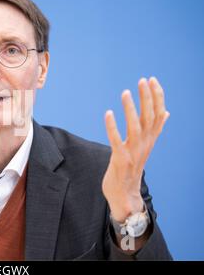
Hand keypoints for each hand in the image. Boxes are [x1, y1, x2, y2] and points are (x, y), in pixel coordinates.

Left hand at [102, 77, 168, 221]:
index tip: (152, 79)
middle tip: (142, 80)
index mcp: (150, 139)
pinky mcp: (120, 160)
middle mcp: (145, 144)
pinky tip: (108, 113)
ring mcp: (133, 152)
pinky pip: (116, 141)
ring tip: (125, 93)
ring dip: (131, 109)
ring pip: (136, 127)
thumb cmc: (132, 167)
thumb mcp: (145, 146)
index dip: (156, 96)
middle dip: (147, 98)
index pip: (157, 114)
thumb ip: (154, 129)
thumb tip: (165, 112)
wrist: (125, 194)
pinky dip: (112, 127)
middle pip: (149, 118)